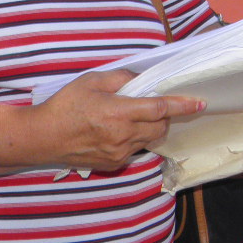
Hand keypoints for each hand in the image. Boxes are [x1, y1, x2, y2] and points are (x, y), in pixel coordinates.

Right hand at [38, 69, 204, 171]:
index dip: (183, 105)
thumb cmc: (65, 105)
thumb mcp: (92, 81)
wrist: (42, 137)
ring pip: (150, 139)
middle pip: (160, 126)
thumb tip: (141, 80)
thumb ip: (121, 78)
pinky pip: (136, 149)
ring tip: (131, 117)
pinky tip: (117, 131)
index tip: (200, 102)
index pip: (160, 109)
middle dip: (164, 115)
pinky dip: (135, 139)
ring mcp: (119, 153)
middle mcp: (123, 136)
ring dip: (150, 127)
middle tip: (153, 105)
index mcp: (119, 113)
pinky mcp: (114, 164)